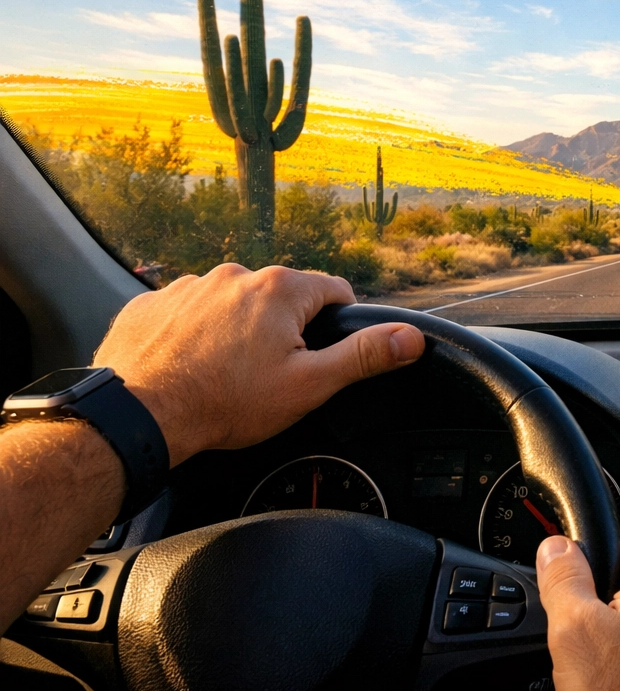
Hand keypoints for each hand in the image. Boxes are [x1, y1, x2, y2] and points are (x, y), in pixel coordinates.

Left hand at [93, 263, 424, 466]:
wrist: (138, 416)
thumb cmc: (225, 402)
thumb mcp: (309, 385)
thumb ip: (363, 356)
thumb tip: (411, 337)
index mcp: (281, 289)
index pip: (334, 291)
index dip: (338, 325)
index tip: (322, 355)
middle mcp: (236, 274)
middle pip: (281, 297)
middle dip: (283, 330)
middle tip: (270, 374)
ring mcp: (189, 285)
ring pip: (232, 303)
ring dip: (236, 329)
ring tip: (225, 374)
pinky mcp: (151, 302)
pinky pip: (187, 312)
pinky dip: (193, 333)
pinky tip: (190, 366)